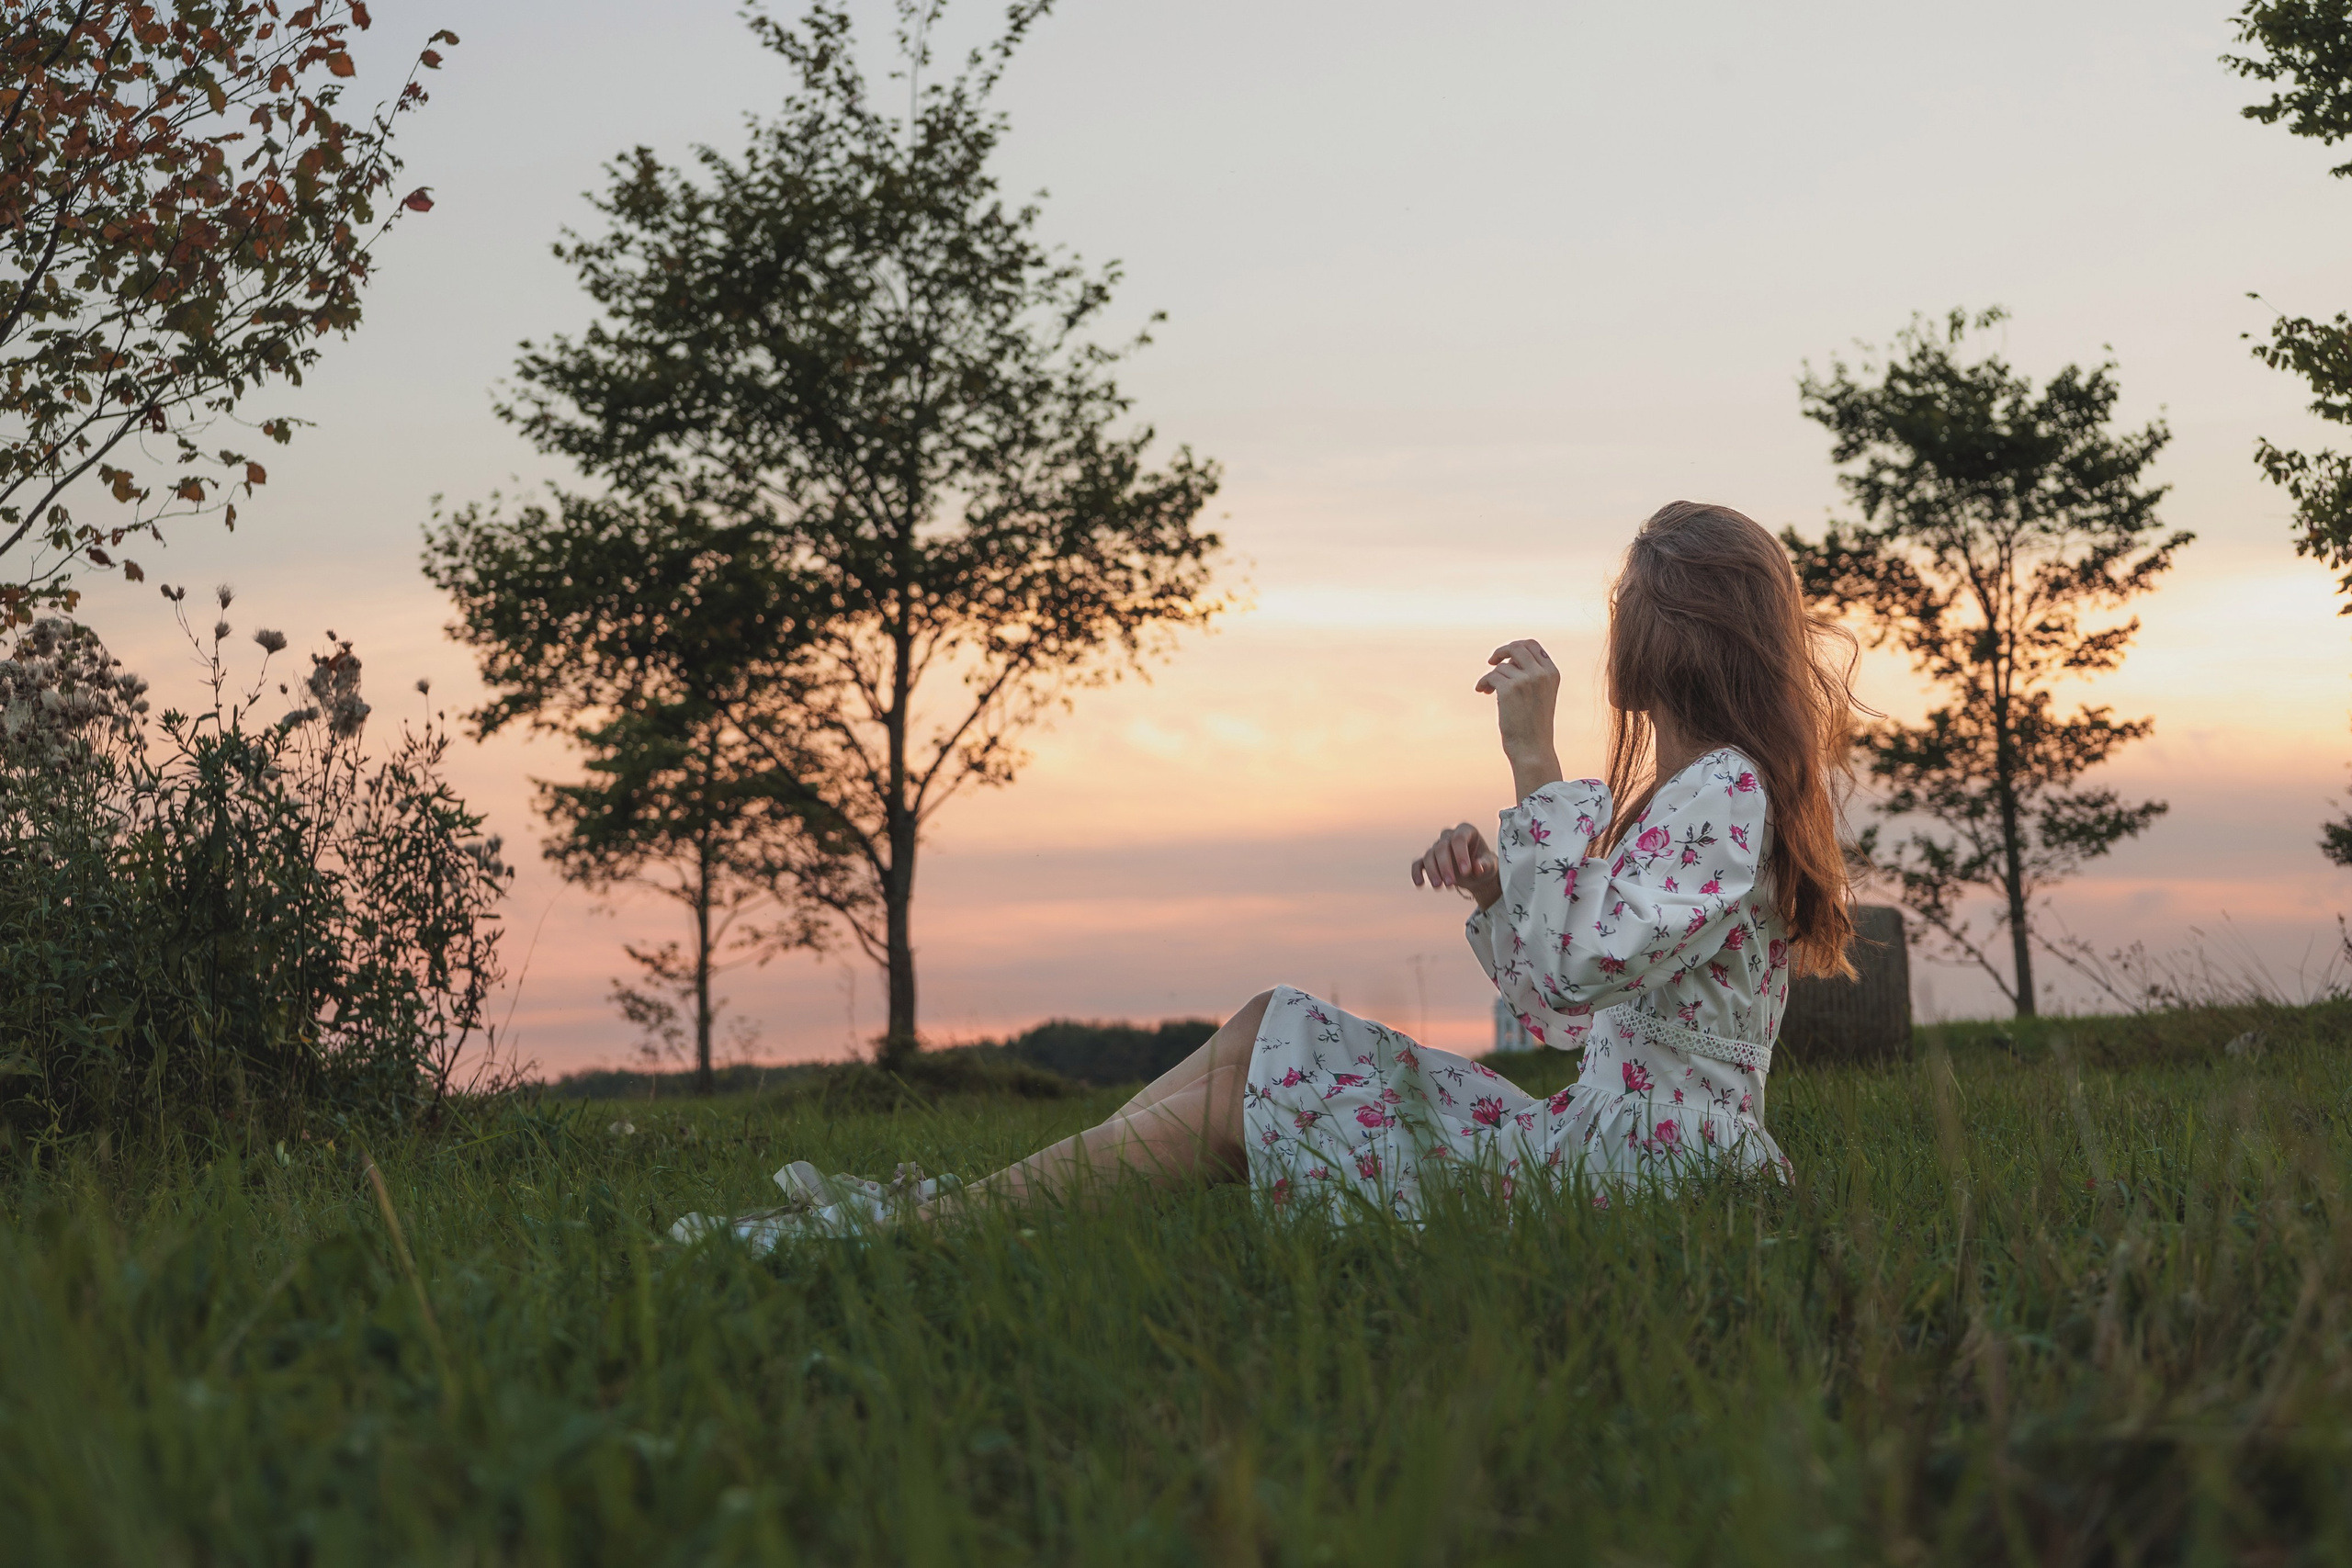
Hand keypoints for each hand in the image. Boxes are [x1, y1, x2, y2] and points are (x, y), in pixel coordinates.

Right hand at [1410, 822, 1501, 908]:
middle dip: (1444, 866)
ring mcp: (1437, 846)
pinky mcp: (1428, 859)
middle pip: (1441, 847)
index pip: (1459, 838)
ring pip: (1429, 855)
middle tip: (1450, 883)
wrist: (1475, 874)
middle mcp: (1449, 836)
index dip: (1461, 854)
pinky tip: (1419, 884)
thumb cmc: (1484, 865)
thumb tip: (1477, 868)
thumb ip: (1485, 865)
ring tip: (1438, 887)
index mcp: (1466, 831)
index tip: (1465, 872)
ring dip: (1432, 871)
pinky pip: (1418, 863)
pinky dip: (1417, 873)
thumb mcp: (1490, 865)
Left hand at [1475, 638, 1563, 799]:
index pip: (1533, 645)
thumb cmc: (1533, 725)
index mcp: (1552, 673)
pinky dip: (1483, 683)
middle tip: (1492, 662)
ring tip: (1488, 690)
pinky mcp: (1509, 688)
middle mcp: (1541, 673)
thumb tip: (1506, 659)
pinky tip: (1482, 691)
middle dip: (1501, 651)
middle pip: (1517, 646)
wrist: (1532, 748)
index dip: (1516, 647)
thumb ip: (1530, 675)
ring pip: (1501, 666)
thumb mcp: (1540, 695)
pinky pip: (1491, 676)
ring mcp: (1526, 680)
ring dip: (1491, 677)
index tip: (1506, 657)